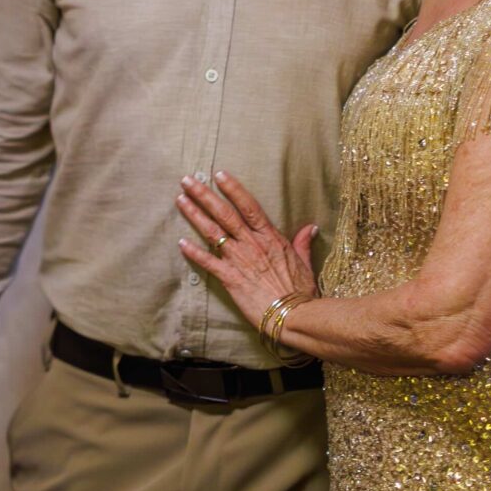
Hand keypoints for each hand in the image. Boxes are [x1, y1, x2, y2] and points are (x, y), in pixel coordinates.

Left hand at [174, 169, 318, 332]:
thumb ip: (302, 243)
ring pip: (212, 232)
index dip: (233, 189)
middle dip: (204, 195)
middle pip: (224, 213)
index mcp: (270, 238)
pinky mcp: (230, 279)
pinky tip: (181, 243)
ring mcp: (239, 260)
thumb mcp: (305, 262)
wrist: (294, 315)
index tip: (219, 174)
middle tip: (187, 180)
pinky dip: (193, 252)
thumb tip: (310, 228)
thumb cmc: (301, 292)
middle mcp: (252, 244)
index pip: (249, 206)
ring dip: (194, 215)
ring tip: (180, 200)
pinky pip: (208, 262)